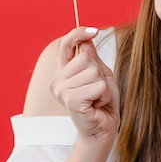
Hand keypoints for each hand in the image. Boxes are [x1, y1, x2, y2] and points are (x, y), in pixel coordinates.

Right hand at [49, 27, 119, 145]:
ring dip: (102, 86)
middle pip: (85, 57)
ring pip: (93, 71)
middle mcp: (57, 80)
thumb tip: (86, 40)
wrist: (102, 130)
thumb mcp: (101, 75)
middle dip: (99, 73)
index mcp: (62, 72)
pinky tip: (96, 106)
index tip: (93, 30)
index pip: (65, 45)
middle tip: (96, 91)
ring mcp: (61, 90)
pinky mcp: (71, 100)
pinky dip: (103, 95)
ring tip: (97, 99)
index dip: (78, 34)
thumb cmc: (102, 104)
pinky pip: (98, 86)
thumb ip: (93, 59)